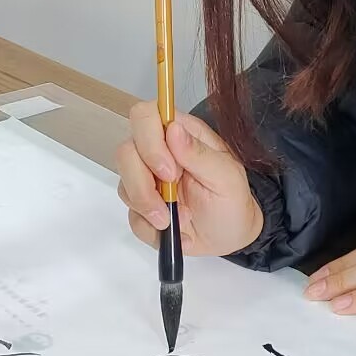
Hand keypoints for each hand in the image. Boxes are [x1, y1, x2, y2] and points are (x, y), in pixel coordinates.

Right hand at [116, 104, 263, 256]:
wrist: (228, 239)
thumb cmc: (232, 202)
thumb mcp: (227, 178)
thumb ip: (200, 153)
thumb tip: (174, 130)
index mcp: (180, 135)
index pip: (145, 116)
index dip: (149, 141)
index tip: (169, 172)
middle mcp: (158, 152)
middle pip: (125, 152)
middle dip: (143, 184)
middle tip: (172, 202)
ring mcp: (146, 180)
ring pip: (123, 185)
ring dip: (150, 209)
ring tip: (182, 219)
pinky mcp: (141, 206)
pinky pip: (131, 216)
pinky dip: (152, 228)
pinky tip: (176, 230)